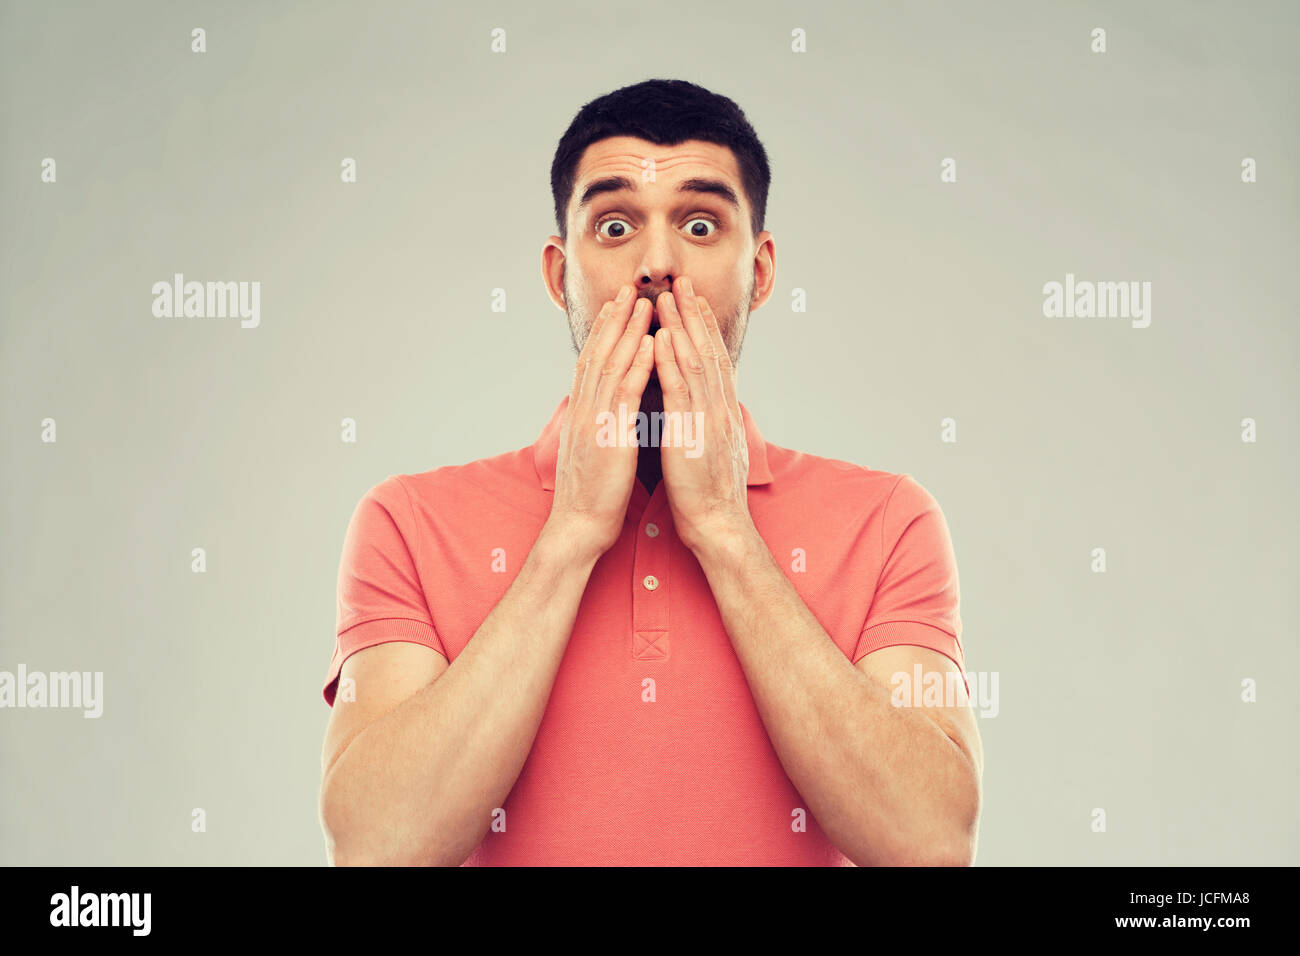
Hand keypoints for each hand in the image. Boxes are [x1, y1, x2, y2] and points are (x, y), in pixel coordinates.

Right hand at [548, 284, 654, 559]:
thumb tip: (606, 413)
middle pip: (599, 354)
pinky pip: (625, 393)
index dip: (604, 333)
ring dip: (628, 331)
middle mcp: (584, 410)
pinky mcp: (609, 436)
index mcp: (582, 414)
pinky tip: (650, 343)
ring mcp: (594, 421)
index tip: (616, 306)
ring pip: (611, 365)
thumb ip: (598, 427)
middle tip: (628, 288)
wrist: (579, 527)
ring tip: (643, 302)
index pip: (592, 363)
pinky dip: (638, 364)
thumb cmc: (592, 496)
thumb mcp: (593, 453)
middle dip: (614, 320)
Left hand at [652, 276, 755, 554]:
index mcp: (722, 411)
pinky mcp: (691, 432)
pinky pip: (679, 390)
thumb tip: (707, 407)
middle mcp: (719, 407)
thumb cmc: (710, 493)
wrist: (718, 523)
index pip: (714, 360)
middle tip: (681, 282)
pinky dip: (669, 362)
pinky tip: (659, 339)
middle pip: (707, 350)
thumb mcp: (713, 448)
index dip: (704, 328)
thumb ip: (709, 422)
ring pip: (694, 361)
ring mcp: (707, 418)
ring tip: (668, 296)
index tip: (693, 301)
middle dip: (693, 314)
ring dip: (680, 326)